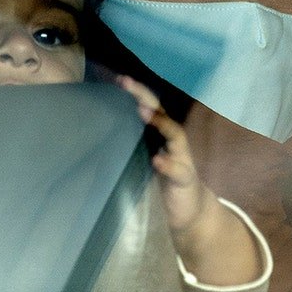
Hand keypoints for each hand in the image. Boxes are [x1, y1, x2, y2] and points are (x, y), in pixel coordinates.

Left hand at [115, 75, 262, 285]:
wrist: (191, 212)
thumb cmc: (161, 182)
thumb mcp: (142, 161)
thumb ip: (130, 146)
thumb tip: (99, 131)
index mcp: (160, 135)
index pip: (147, 106)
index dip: (134, 92)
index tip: (116, 79)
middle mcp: (173, 141)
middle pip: (160, 112)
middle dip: (143, 96)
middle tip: (126, 83)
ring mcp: (182, 158)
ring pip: (175, 135)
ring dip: (160, 122)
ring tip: (143, 112)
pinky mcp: (186, 180)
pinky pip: (179, 170)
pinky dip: (168, 164)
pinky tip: (157, 160)